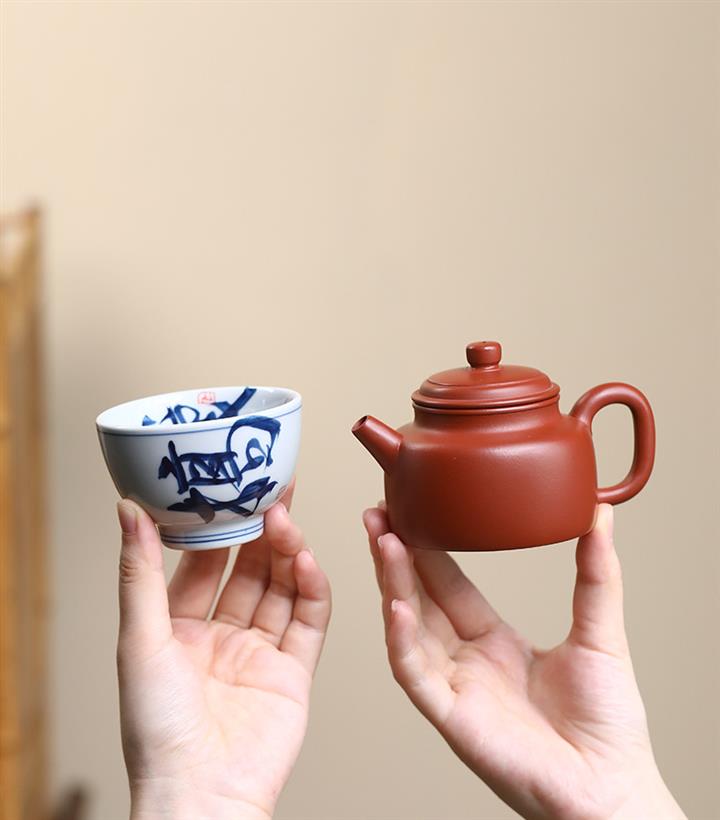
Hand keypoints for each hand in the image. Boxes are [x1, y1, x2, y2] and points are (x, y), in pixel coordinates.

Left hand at [117, 484, 330, 819]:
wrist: (202, 796)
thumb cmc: (158, 732)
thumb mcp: (140, 640)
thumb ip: (141, 573)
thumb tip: (127, 511)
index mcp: (180, 630)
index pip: (204, 564)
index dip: (218, 528)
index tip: (230, 491)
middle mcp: (222, 637)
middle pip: (249, 570)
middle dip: (261, 533)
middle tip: (273, 494)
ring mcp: (260, 652)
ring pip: (281, 587)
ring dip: (287, 553)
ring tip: (287, 521)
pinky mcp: (294, 670)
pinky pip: (308, 619)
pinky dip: (311, 588)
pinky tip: (305, 562)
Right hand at [363, 504, 684, 819]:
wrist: (613, 787)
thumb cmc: (608, 723)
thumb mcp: (600, 632)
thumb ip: (596, 575)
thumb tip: (598, 515)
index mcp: (493, 642)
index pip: (448, 585)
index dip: (426, 549)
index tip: (411, 511)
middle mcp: (466, 662)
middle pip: (419, 599)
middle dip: (396, 556)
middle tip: (378, 515)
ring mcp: (455, 689)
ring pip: (409, 629)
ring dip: (393, 585)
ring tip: (384, 543)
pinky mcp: (452, 718)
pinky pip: (416, 676)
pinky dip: (402, 641)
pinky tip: (397, 606)